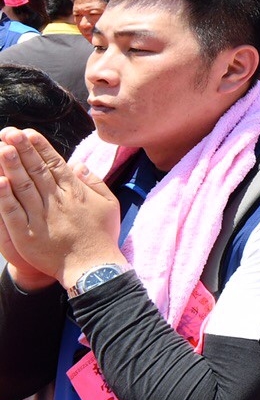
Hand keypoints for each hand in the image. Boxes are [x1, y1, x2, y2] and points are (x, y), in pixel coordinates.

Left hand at [0, 126, 123, 287]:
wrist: (93, 268)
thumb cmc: (102, 236)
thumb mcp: (108, 204)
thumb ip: (93, 182)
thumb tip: (78, 164)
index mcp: (74, 192)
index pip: (54, 163)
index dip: (40, 147)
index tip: (28, 133)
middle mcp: (56, 200)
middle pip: (36, 170)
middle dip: (22, 149)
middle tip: (9, 132)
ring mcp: (41, 216)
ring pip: (22, 186)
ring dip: (12, 166)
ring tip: (2, 148)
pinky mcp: (27, 234)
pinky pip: (13, 212)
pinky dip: (5, 197)